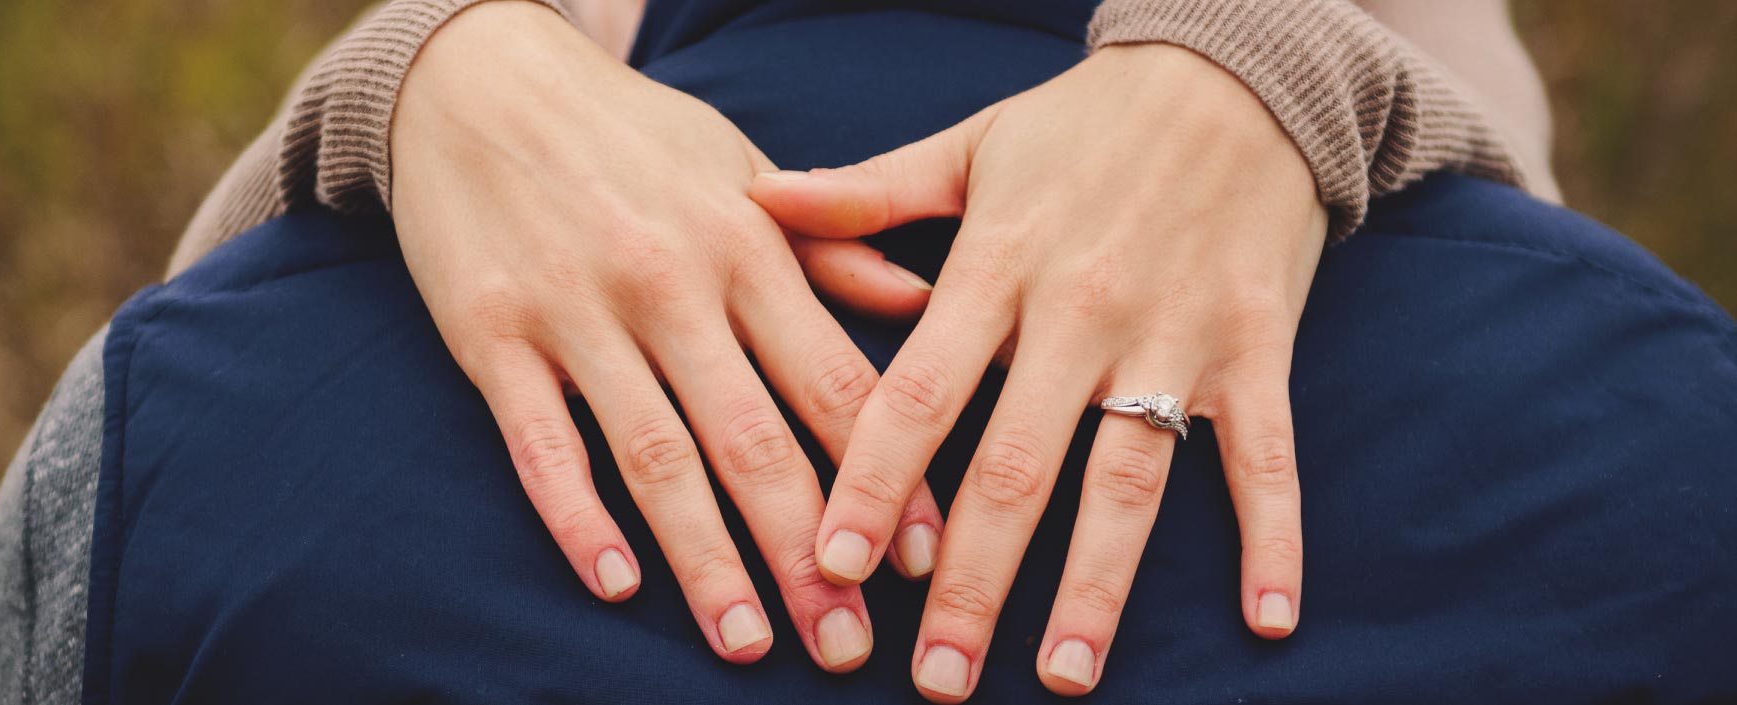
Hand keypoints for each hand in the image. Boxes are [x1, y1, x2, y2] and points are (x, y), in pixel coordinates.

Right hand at [389, 1, 943, 670]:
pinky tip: (615, 583)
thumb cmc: (631, 137)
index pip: (835, 382)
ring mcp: (578, 313)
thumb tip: (929, 304)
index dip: (889, 477)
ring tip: (746, 643)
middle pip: (755, 440)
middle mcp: (671, 285)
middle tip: (844, 645)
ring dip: (705, 559)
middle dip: (808, 551)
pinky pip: (540, 442)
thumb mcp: (742, 171)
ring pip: (656, 456)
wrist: (478, 81)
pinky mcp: (493, 337)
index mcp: (747, 246)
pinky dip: (576, 516)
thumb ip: (832, 248)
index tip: (926, 563)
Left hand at [750, 43, 1326, 698]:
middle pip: (1015, 466)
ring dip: (1097, 586)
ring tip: (1064, 676)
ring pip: (1129, 480)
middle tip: (937, 676)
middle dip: (971, 581)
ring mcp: (1174, 337)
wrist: (1242, 71)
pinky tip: (1265, 620)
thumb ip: (866, 193)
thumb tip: (756, 202)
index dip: (873, 481)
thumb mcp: (971, 144)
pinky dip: (1274, 537)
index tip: (833, 563)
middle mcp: (1082, 312)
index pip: (919, 392)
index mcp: (998, 265)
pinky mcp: (1255, 347)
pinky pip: (1265, 456)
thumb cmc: (1087, 119)